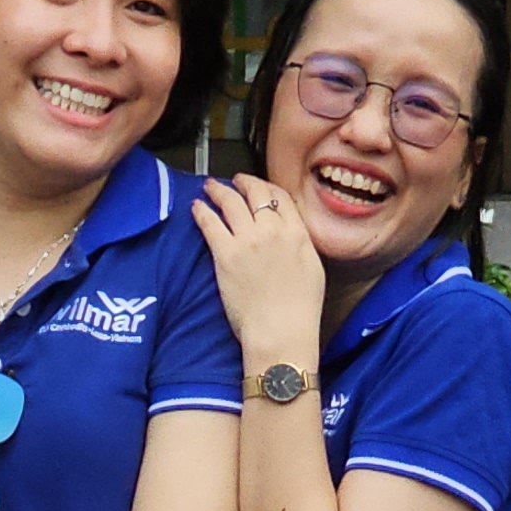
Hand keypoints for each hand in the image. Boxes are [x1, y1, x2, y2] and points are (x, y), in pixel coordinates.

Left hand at [191, 173, 326, 368]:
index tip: (260, 187)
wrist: (281, 330)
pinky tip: (197, 206)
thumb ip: (301, 245)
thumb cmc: (299, 310)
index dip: (267, 188)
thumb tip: (293, 235)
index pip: (281, 198)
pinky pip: (210, 223)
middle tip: (235, 180)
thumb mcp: (313, 268)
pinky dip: (202, 210)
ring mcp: (248, 241)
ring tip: (211, 187)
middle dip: (244, 182)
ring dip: (219, 190)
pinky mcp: (226, 255)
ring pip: (231, 202)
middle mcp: (273, 231)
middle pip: (257, 193)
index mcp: (297, 234)